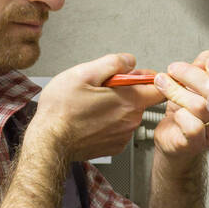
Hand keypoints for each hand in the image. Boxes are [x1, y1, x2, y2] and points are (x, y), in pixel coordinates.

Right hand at [29, 53, 162, 160]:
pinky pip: (119, 128)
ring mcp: (123, 135)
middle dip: (126, 90)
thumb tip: (129, 61)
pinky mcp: (114, 146)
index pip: (159, 88)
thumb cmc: (61, 110)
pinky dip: (110, 122)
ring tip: (93, 104)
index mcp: (129, 101)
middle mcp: (130, 120)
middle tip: (103, 87)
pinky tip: (92, 119)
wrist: (48, 142)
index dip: (149, 78)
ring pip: (128, 114)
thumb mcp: (83, 73)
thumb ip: (112, 63)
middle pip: (141, 99)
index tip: (136, 75)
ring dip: (116, 106)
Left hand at [152, 51, 208, 165]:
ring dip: (177, 91)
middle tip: (175, 69)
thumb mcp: (194, 83)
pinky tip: (175, 112)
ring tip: (163, 83)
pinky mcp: (197, 144)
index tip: (208, 63)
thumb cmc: (186, 111)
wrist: (172, 137)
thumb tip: (207, 57)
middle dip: (192, 75)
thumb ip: (203, 67)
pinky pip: (192, 126)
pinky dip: (180, 115)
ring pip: (201, 106)